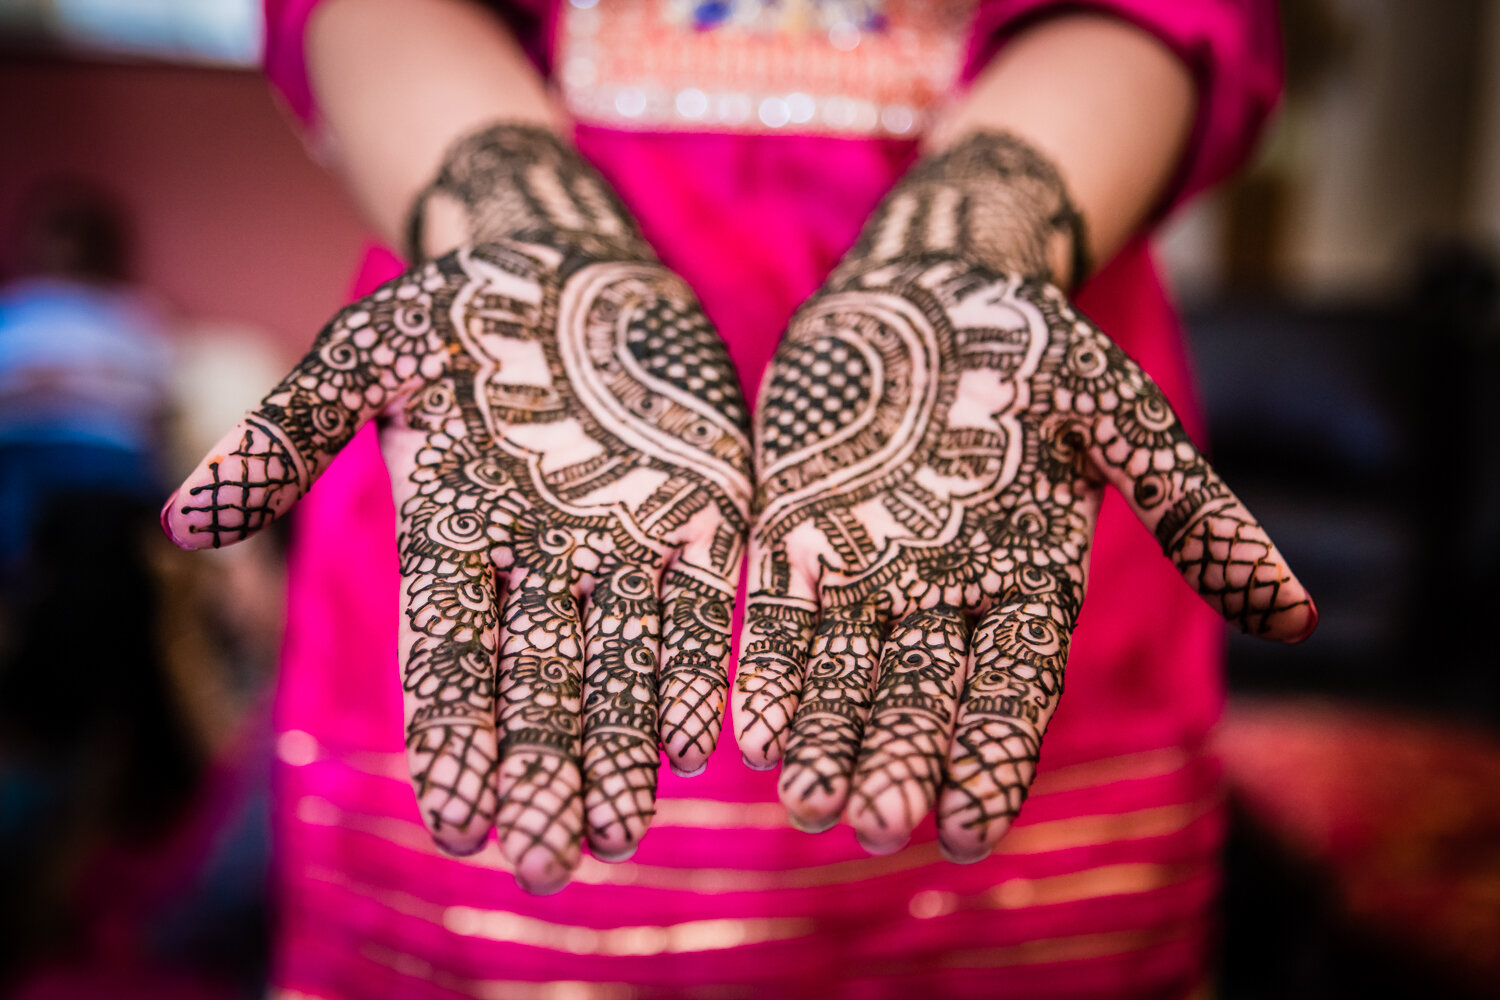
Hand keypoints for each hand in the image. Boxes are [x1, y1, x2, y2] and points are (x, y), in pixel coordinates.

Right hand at [164, 237, 749, 891]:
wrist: (574, 258)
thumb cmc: (461, 306)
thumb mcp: (367, 353)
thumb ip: (287, 434)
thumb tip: (180, 527)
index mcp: (454, 533)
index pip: (448, 656)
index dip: (452, 739)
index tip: (456, 820)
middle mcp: (539, 556)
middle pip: (540, 680)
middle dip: (543, 769)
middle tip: (545, 864)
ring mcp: (624, 536)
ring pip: (622, 660)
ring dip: (621, 748)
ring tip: (618, 835)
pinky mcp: (701, 507)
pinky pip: (702, 601)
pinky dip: (696, 667)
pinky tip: (696, 737)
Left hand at [733, 133, 1313, 862]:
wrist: (922, 286)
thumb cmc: (1029, 345)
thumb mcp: (1117, 412)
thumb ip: (1190, 510)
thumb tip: (1298, 617)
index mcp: (1029, 581)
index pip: (1015, 689)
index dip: (993, 756)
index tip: (971, 830)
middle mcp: (945, 596)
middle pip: (923, 696)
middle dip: (900, 759)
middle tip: (880, 824)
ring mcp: (866, 573)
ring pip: (845, 675)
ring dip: (826, 738)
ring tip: (805, 805)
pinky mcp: (796, 540)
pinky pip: (780, 619)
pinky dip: (767, 672)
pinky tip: (752, 728)